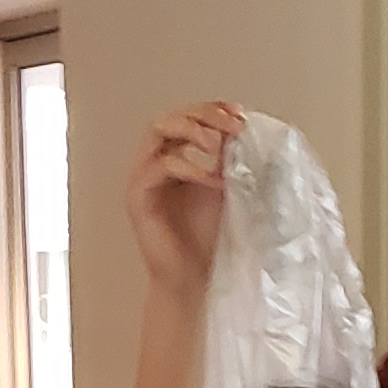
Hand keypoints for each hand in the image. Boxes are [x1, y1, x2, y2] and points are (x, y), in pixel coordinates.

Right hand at [128, 101, 244, 296]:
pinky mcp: (138, 196)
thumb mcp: (226, 188)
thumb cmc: (206, 237)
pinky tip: (215, 179)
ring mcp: (142, 177)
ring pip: (159, 132)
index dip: (213, 109)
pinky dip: (190, 166)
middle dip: (204, 115)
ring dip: (194, 133)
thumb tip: (250, 132)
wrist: (192, 278)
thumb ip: (231, 160)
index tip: (240, 114)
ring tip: (221, 148)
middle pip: (171, 117)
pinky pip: (160, 166)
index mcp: (174, 156)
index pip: (188, 117)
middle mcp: (154, 161)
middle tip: (233, 126)